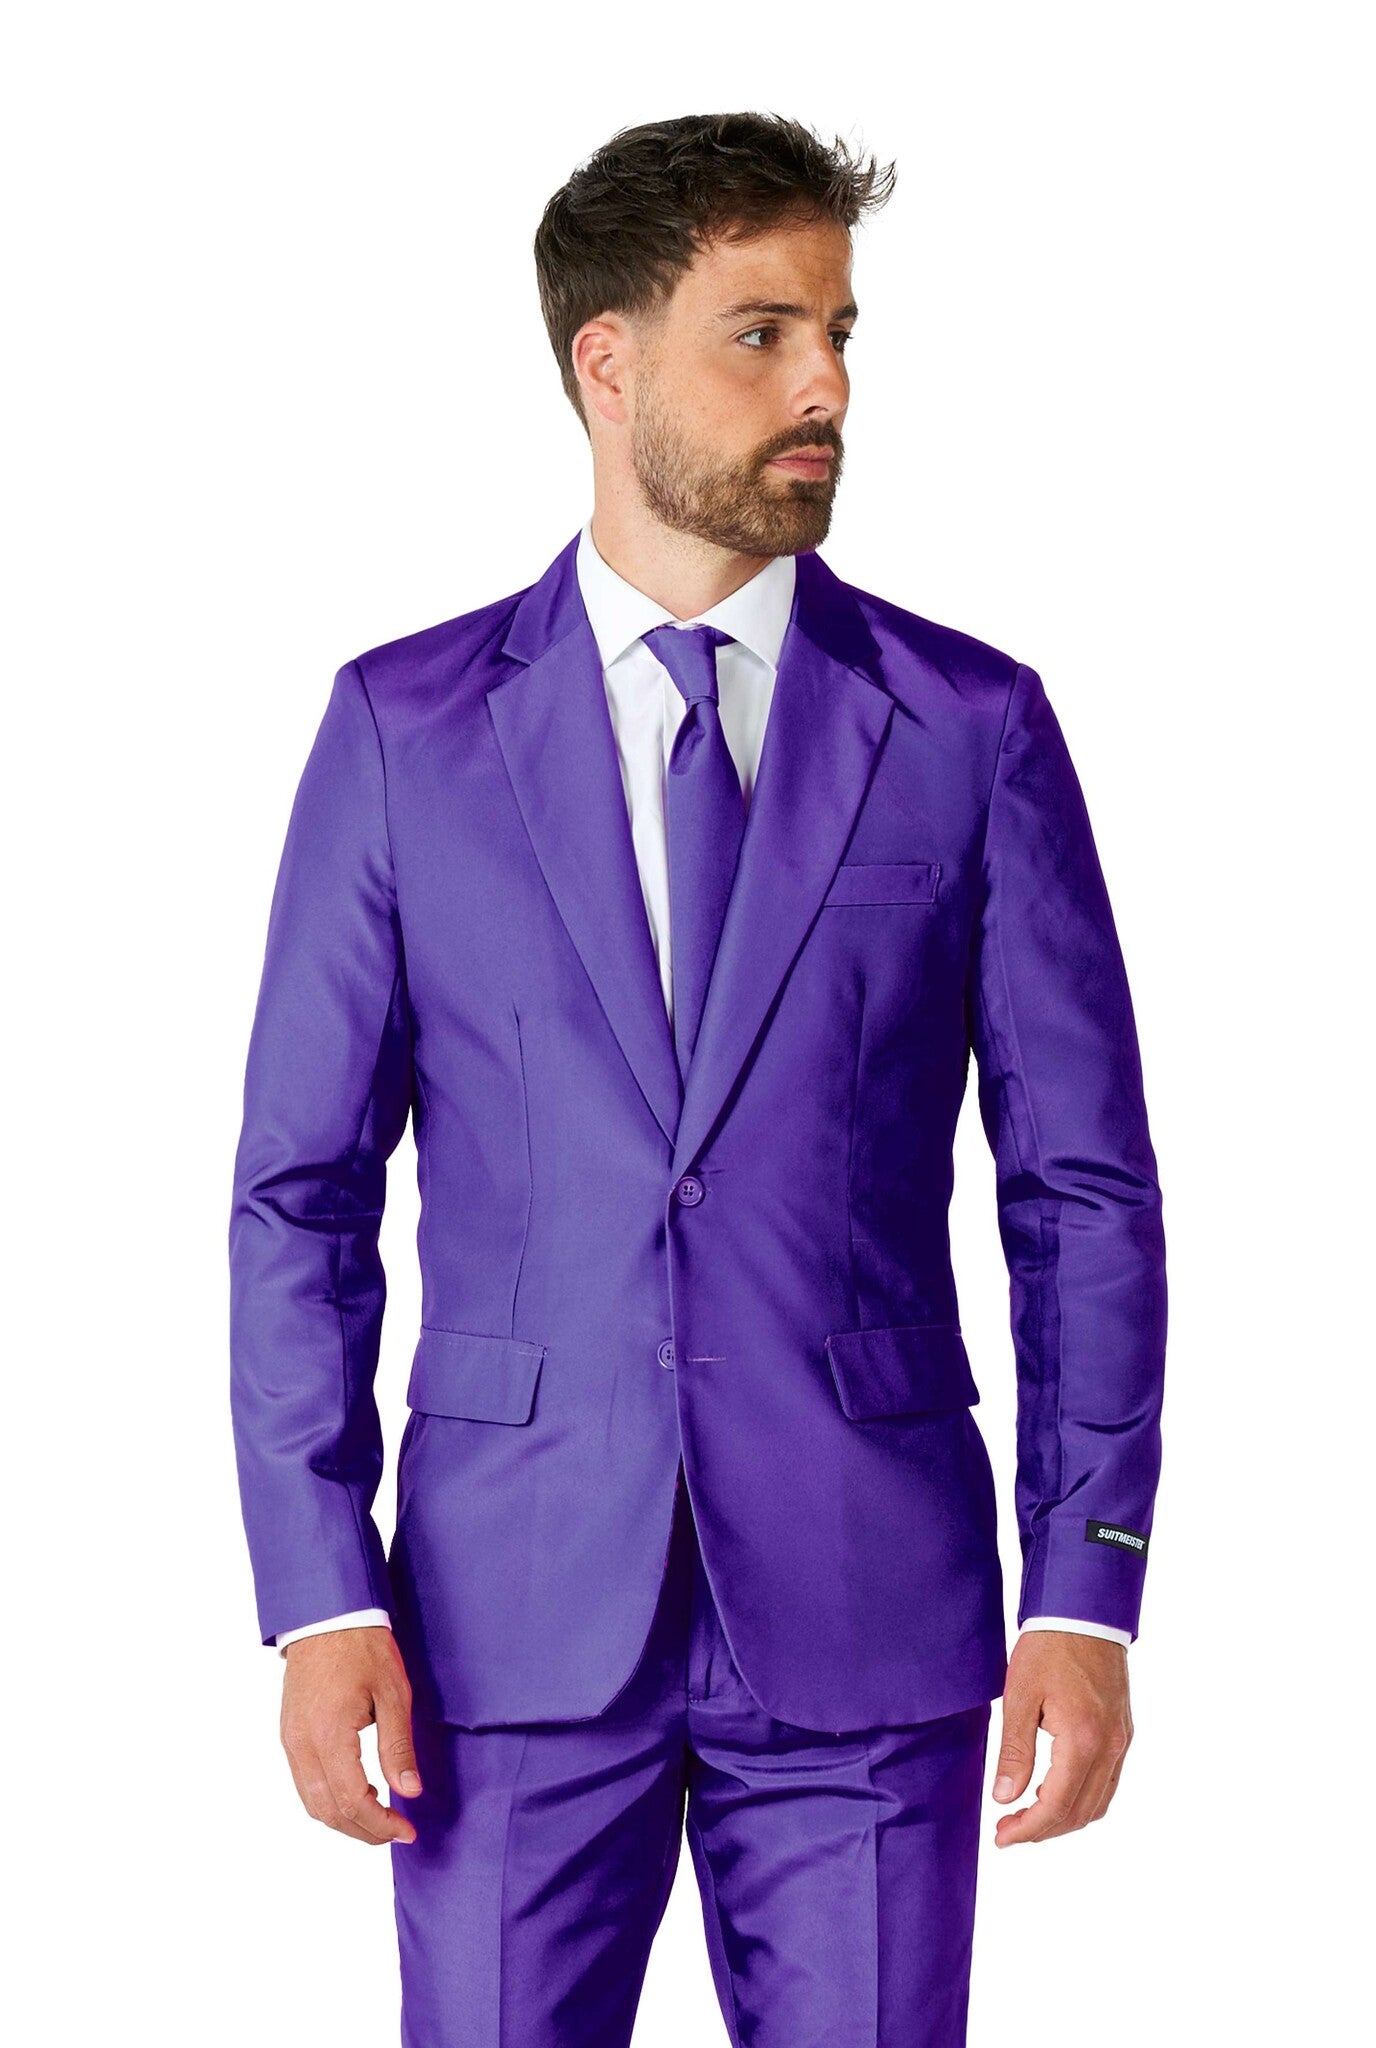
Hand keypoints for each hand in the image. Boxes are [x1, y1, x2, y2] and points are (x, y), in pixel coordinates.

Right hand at [280, 1625, 420, 1844]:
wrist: (326, 1614)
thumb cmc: (363, 1646)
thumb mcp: (393, 1694)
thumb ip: (398, 1747)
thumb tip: (409, 1792)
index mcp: (328, 1735)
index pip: (351, 1801)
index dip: (380, 1825)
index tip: (407, 1831)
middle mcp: (301, 1744)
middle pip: (328, 1811)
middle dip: (363, 1830)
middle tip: (396, 1831)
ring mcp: (290, 1740)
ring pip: (312, 1803)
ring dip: (344, 1820)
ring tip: (379, 1820)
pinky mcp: (289, 1734)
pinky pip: (304, 1783)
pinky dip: (328, 1801)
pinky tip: (355, 1796)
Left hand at [991, 1630, 1132, 1846]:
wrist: (1084, 1612)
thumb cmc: (1049, 1647)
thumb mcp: (1020, 1696)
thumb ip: (1014, 1751)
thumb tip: (1005, 1797)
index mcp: (1083, 1740)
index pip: (1057, 1806)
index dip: (1028, 1829)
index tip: (1001, 1837)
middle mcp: (1110, 1747)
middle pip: (1080, 1813)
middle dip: (1043, 1830)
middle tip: (1008, 1830)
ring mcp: (1122, 1740)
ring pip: (1098, 1803)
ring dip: (1065, 1818)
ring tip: (1028, 1816)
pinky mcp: (1123, 1732)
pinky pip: (1108, 1782)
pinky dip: (1083, 1799)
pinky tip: (1056, 1793)